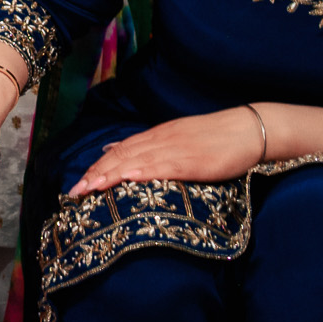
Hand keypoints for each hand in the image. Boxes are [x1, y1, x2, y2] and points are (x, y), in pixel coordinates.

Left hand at [68, 108, 263, 196]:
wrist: (248, 129)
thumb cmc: (216, 138)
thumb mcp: (176, 137)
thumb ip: (148, 145)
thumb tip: (114, 151)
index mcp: (157, 135)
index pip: (118, 150)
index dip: (97, 166)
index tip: (79, 182)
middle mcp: (160, 140)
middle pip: (120, 156)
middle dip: (95, 174)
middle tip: (74, 192)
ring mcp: (175, 149)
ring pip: (135, 161)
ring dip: (110, 175)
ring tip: (90, 188)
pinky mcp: (191, 161)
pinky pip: (163, 166)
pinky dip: (143, 171)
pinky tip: (128, 178)